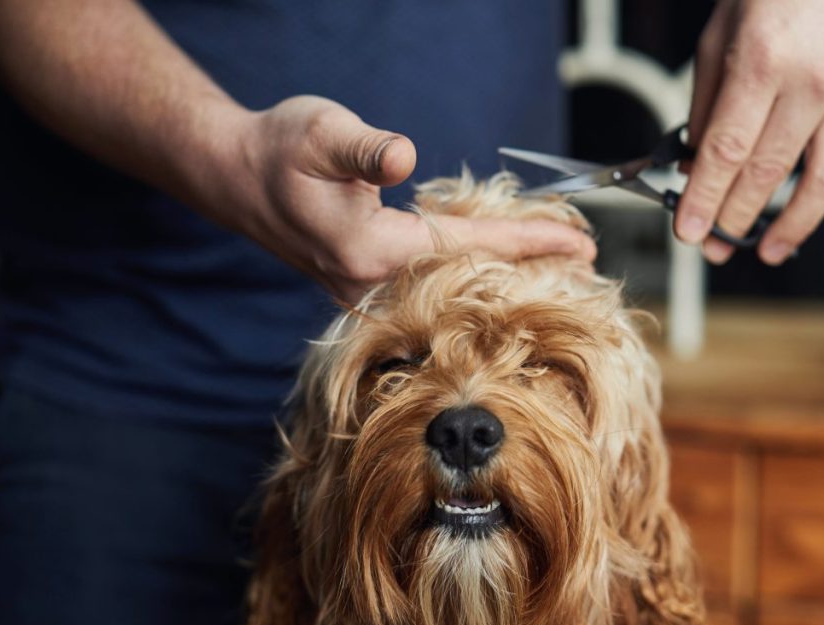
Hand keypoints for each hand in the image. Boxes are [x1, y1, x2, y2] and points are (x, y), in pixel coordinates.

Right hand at [227, 96, 595, 302]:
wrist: (236, 178)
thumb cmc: (279, 150)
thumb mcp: (320, 132)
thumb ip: (363, 150)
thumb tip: (402, 157)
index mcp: (371, 249)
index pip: (469, 248)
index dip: (527, 243)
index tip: (578, 243)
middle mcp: (372, 283)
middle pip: (469, 281)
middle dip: (530, 270)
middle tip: (587, 261)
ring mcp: (367, 293)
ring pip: (452, 289)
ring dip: (504, 278)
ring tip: (556, 269)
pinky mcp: (364, 287)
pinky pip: (432, 287)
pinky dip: (472, 277)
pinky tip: (498, 271)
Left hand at [676, 0, 823, 264]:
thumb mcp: (717, 41)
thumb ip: (706, 109)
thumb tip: (694, 167)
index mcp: (764, 61)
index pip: (727, 152)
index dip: (704, 199)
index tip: (689, 231)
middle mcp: (814, 79)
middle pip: (768, 172)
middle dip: (735, 217)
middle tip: (713, 244)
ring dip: (792, 224)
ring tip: (766, 250)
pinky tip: (803, 214)